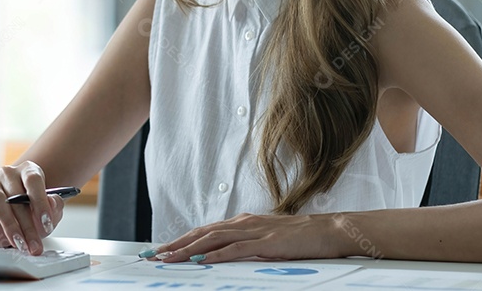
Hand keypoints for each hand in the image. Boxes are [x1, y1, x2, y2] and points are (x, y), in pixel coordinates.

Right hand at [0, 161, 64, 255]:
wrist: (11, 221)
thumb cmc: (31, 213)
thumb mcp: (49, 212)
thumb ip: (55, 206)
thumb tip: (53, 203)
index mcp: (28, 171)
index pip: (33, 180)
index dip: (40, 202)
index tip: (46, 222)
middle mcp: (9, 173)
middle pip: (16, 195)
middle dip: (27, 224)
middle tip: (33, 243)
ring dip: (9, 224)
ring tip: (18, 242)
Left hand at [142, 213, 341, 262]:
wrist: (329, 230)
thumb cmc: (300, 238)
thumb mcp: (266, 240)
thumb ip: (245, 244)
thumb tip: (222, 255)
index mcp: (242, 222)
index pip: (204, 230)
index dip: (180, 239)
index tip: (161, 249)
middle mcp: (244, 222)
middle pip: (201, 232)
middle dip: (175, 244)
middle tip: (153, 254)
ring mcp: (254, 230)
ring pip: (212, 239)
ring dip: (188, 249)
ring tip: (168, 258)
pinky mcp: (266, 242)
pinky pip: (236, 248)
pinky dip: (216, 254)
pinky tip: (201, 259)